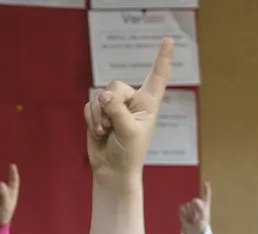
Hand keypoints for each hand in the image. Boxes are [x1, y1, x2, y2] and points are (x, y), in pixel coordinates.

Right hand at [0, 164, 18, 226]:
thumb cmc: (4, 214)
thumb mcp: (6, 204)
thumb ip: (4, 194)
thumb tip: (0, 183)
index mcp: (12, 192)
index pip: (13, 180)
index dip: (13, 173)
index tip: (12, 165)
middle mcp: (4, 190)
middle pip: (0, 185)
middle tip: (0, 203)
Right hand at [85, 37, 173, 181]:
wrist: (112, 169)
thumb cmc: (129, 153)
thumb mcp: (129, 132)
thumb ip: (118, 111)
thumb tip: (103, 95)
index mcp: (149, 104)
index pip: (157, 78)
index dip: (162, 59)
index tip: (169, 40)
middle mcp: (133, 101)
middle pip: (115, 85)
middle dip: (111, 104)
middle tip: (114, 125)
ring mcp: (115, 105)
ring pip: (99, 95)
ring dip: (100, 116)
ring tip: (108, 132)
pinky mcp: (99, 111)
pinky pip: (89, 105)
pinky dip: (92, 119)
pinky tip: (99, 132)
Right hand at [178, 180, 210, 233]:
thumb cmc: (201, 227)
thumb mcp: (203, 218)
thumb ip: (200, 208)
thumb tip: (194, 200)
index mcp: (205, 205)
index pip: (206, 195)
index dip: (206, 189)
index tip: (207, 182)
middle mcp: (197, 204)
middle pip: (194, 201)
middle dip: (195, 209)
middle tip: (196, 217)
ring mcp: (189, 206)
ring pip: (187, 205)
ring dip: (189, 213)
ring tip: (192, 219)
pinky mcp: (182, 209)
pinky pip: (182, 208)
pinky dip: (184, 214)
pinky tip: (187, 218)